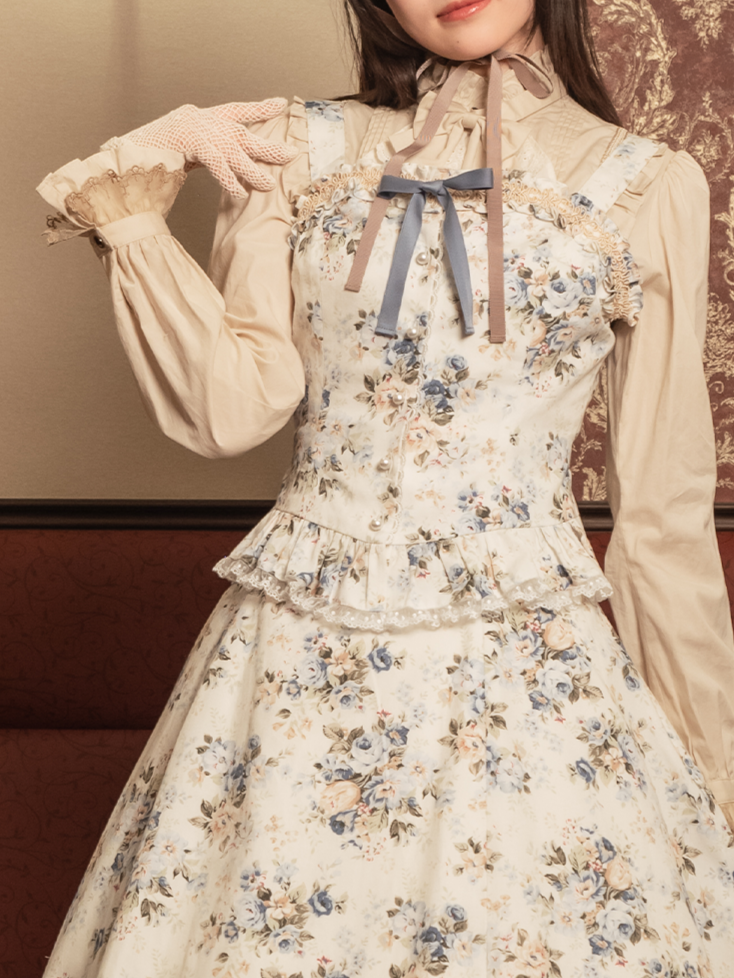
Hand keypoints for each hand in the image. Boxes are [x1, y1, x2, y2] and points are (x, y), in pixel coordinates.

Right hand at [111, 99, 295, 195]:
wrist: (119, 161)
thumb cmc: (149, 161)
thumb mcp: (183, 153)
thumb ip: (206, 155)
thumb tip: (233, 172)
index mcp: (199, 118)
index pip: (235, 111)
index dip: (259, 108)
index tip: (280, 104)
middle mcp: (200, 119)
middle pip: (242, 132)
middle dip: (267, 145)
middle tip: (290, 154)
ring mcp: (193, 128)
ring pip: (233, 151)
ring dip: (252, 169)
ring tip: (267, 184)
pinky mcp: (188, 141)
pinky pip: (216, 162)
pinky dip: (229, 179)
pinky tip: (239, 193)